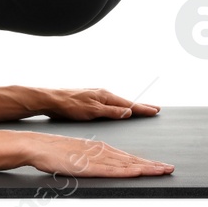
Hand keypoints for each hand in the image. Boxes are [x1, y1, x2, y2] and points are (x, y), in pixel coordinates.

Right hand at [24, 133, 173, 177]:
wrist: (38, 146)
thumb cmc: (55, 153)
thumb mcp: (78, 157)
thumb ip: (90, 162)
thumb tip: (100, 168)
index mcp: (100, 149)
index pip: (128, 158)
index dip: (146, 162)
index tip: (161, 166)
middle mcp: (102, 152)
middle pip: (132, 160)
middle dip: (152, 165)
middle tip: (170, 169)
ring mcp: (96, 159)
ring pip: (126, 164)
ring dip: (146, 168)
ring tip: (162, 170)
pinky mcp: (88, 166)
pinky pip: (111, 170)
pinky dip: (126, 171)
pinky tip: (138, 173)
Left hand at [41, 87, 159, 120]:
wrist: (52, 100)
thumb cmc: (70, 106)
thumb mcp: (93, 111)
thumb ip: (112, 112)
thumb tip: (129, 111)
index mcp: (106, 96)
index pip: (129, 104)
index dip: (143, 108)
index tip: (156, 110)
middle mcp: (103, 95)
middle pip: (126, 102)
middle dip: (140, 106)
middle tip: (155, 108)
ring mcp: (96, 97)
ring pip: (118, 103)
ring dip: (131, 107)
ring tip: (141, 109)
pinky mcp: (90, 102)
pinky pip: (110, 105)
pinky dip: (119, 107)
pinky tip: (118, 110)